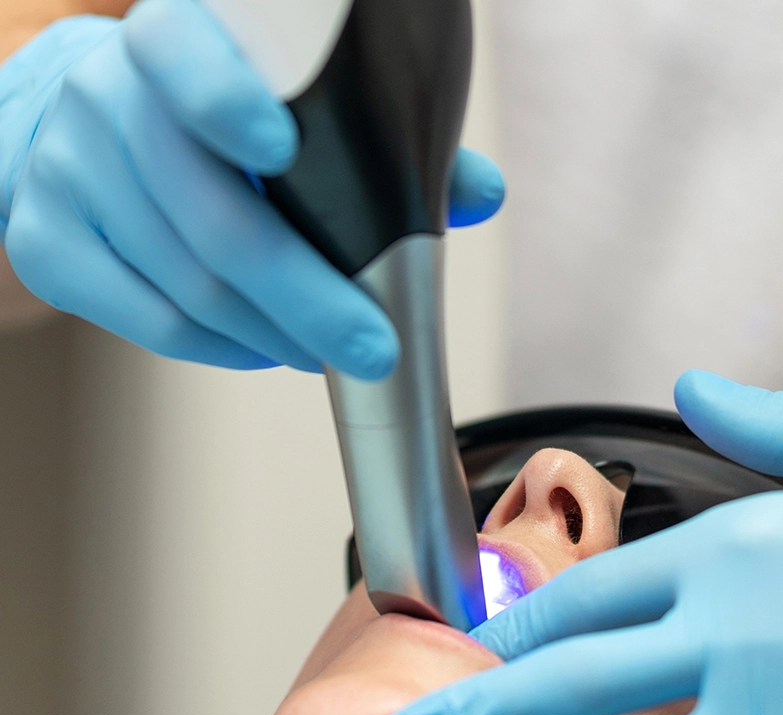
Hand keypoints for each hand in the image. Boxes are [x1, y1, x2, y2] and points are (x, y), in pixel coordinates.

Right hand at [0, 2, 503, 375]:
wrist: (81, 127)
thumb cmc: (213, 125)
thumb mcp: (283, 105)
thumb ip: (376, 143)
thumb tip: (483, 194)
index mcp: (171, 42)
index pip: (184, 55)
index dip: (227, 100)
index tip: (282, 148)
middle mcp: (106, 100)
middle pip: (213, 220)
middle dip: (309, 299)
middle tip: (374, 348)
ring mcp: (65, 175)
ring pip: (192, 288)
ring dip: (279, 337)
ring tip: (330, 352)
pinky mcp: (47, 247)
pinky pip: (158, 325)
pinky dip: (229, 350)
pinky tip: (268, 350)